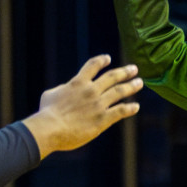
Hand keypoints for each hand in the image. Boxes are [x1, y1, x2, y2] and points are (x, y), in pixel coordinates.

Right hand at [21, 54, 142, 156]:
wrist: (51, 128)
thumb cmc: (46, 112)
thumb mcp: (50, 94)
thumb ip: (62, 89)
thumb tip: (65, 89)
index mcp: (78, 82)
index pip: (92, 66)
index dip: (101, 61)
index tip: (108, 58)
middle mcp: (91, 90)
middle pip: (112, 77)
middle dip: (124, 72)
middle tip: (134, 69)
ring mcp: (98, 104)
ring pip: (119, 92)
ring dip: (131, 86)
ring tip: (139, 83)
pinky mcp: (102, 119)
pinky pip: (120, 111)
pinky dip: (129, 108)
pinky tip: (136, 107)